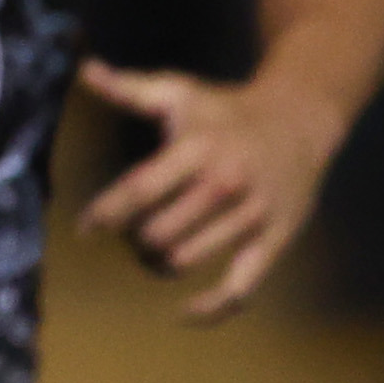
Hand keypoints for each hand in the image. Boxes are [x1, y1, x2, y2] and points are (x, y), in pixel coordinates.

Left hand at [75, 58, 344, 321]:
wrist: (299, 123)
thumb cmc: (226, 110)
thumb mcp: (179, 90)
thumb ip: (129, 88)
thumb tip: (84, 70)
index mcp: (196, 149)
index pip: (140, 188)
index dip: (106, 213)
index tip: (84, 229)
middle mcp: (223, 185)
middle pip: (160, 231)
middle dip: (133, 239)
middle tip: (127, 235)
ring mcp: (251, 217)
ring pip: (189, 258)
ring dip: (159, 264)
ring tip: (150, 253)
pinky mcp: (274, 241)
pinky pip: (241, 286)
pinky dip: (212, 306)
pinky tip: (184, 312)